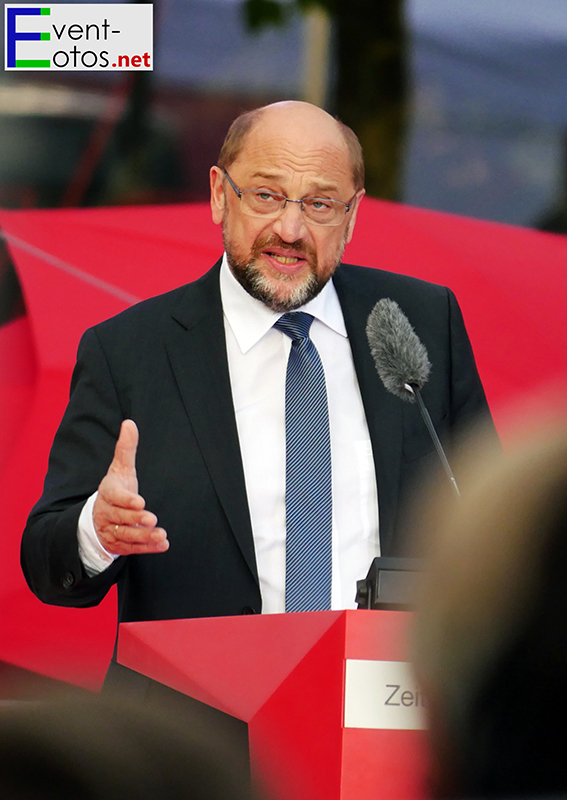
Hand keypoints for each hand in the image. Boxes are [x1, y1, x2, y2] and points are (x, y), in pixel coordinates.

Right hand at [92, 419, 168, 555]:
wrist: (99, 518)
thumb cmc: (115, 489)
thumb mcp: (119, 468)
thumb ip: (126, 448)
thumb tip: (129, 423)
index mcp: (107, 493)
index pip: (114, 497)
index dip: (126, 500)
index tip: (140, 501)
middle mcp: (108, 513)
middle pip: (120, 518)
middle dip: (135, 519)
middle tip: (151, 518)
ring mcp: (113, 531)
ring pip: (127, 536)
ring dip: (144, 537)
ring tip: (160, 534)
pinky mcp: (121, 545)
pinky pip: (134, 548)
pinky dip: (148, 548)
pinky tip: (163, 545)